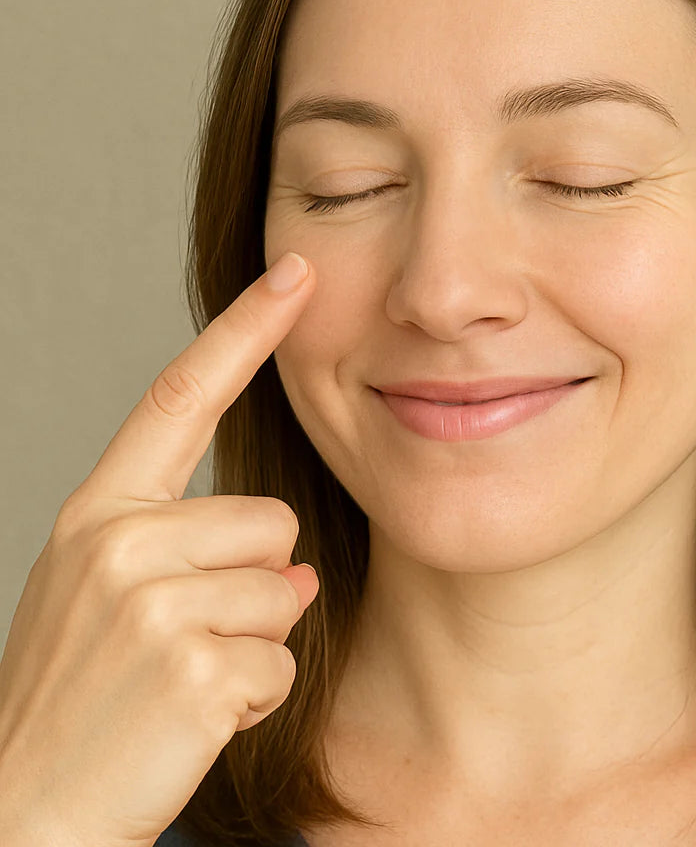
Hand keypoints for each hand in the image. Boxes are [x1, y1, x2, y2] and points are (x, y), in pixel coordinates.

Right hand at [0, 252, 318, 846]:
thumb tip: (296, 568)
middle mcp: (117, 543)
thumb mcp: (112, 600)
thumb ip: (197, 555)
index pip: (180, 398)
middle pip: (273, 520)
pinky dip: (255, 698)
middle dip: (254, 583)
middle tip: (182, 641)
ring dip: (255, 643)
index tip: (294, 274)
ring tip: (181, 680)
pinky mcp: (191, 668)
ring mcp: (151, 605)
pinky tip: (191, 720)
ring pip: (286, 589)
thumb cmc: (78, 697)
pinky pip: (281, 661)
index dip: (243, 330)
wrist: (25, 812)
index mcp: (98, 515)